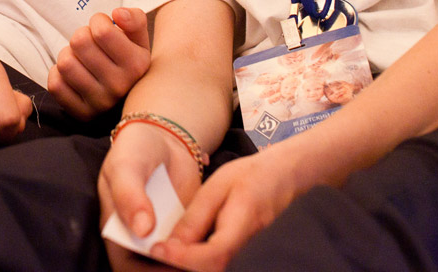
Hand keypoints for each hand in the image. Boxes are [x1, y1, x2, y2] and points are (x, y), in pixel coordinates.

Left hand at [49, 7, 150, 118]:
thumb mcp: (139, 39)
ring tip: (81, 58)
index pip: (102, 31)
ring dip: (69, 55)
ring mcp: (100, 103)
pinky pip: (55, 85)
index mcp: (136, 65)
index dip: (98, 21)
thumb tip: (117, 14)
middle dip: (82, 36)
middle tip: (90, 43)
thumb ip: (134, 19)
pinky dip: (58, 74)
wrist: (129, 97)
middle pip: (79, 43)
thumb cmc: (129, 60)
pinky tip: (73, 74)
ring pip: (65, 63)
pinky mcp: (81, 114)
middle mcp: (119, 86)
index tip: (102, 27)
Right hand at [98, 117, 201, 264]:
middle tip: (196, 261)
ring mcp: (164, 235)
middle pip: (152, 269)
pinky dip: (204, 249)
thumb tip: (141, 230)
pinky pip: (194, 247)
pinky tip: (217, 243)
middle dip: (173, 269)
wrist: (163, 137)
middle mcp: (140, 238)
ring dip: (191, 264)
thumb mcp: (126, 167)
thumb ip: (129, 195)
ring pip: (175, 263)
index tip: (170, 266)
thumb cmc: (135, 150)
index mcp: (118, 229)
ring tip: (208, 254)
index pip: (126, 266)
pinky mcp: (186, 229)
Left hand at [147, 146, 306, 271]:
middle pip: (211, 269)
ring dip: (186, 264)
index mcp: (244, 222)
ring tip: (162, 252)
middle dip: (180, 266)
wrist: (283, 177)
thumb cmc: (251, 176)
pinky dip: (195, 260)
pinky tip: (178, 251)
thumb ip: (196, 217)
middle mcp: (248, 246)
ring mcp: (248, 253)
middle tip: (154, 253)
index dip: (184, 257)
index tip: (157, 249)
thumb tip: (171, 245)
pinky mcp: (241, 254)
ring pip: (213, 269)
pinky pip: (217, 263)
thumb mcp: (217, 186)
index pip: (213, 254)